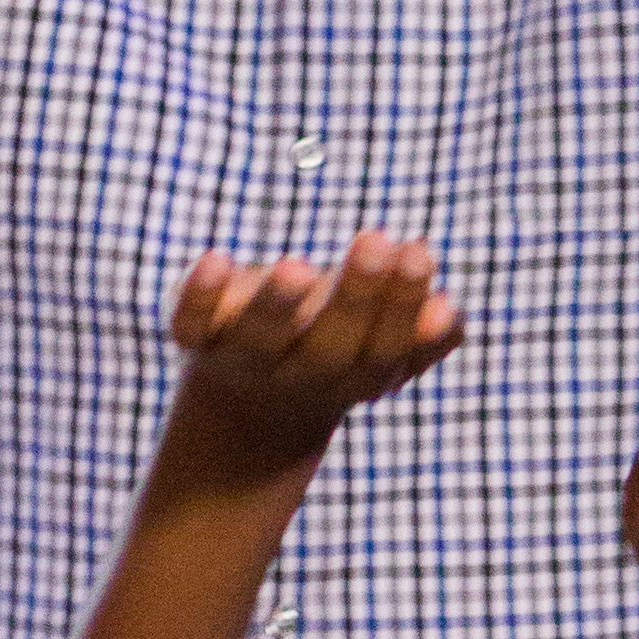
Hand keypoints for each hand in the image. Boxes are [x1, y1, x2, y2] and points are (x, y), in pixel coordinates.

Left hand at [162, 230, 463, 484]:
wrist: (246, 398)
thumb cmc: (335, 339)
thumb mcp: (381, 339)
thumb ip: (418, 330)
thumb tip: (447, 311)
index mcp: (354, 376)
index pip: (384, 350)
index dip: (402, 308)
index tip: (418, 252)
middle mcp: (300, 375)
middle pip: (329, 349)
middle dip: (355, 297)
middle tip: (377, 239)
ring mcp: (243, 361)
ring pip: (260, 340)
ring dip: (278, 305)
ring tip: (299, 267)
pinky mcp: (194, 339)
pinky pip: (191, 324)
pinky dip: (199, 297)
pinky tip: (217, 259)